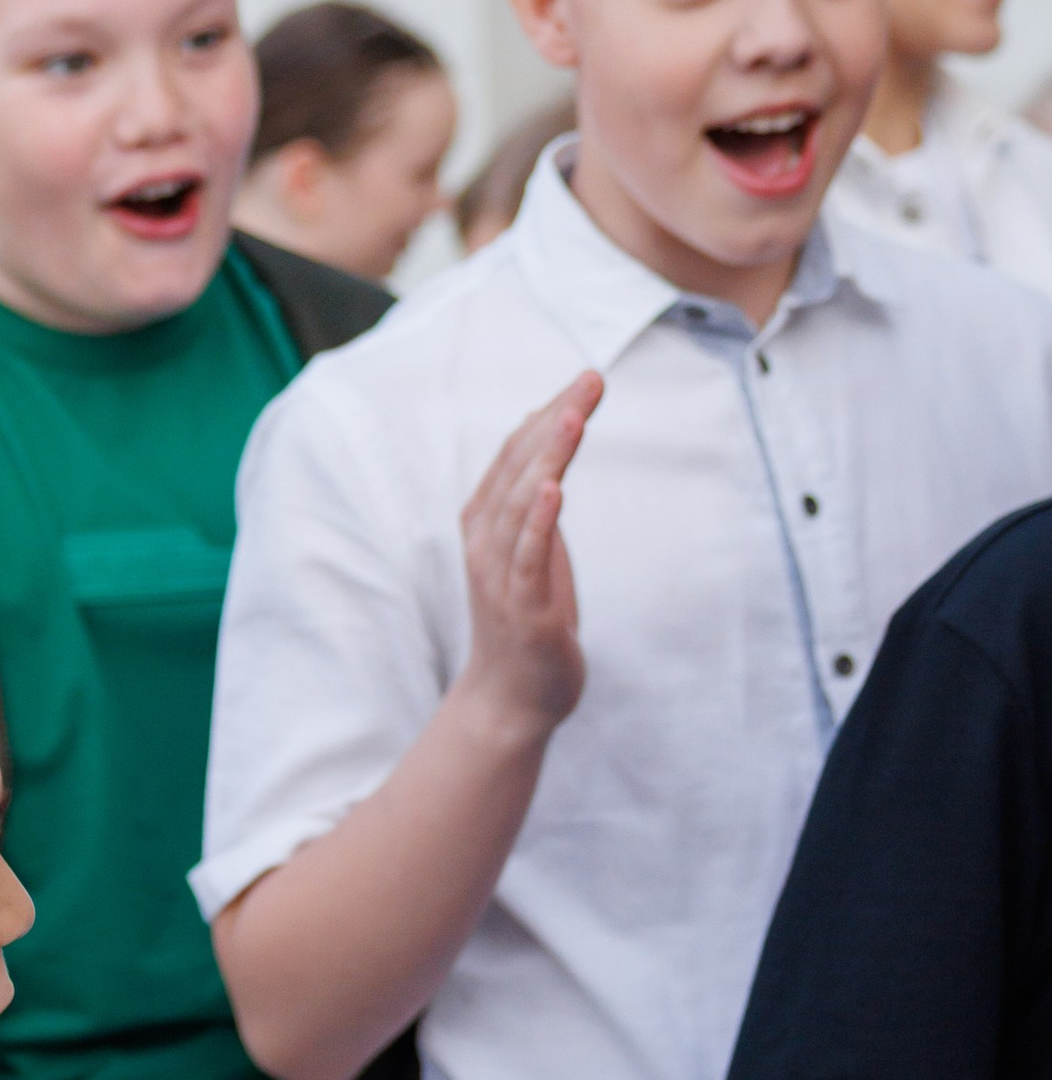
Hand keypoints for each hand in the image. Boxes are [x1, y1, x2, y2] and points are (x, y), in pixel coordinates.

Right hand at [458, 373, 601, 741]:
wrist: (511, 700)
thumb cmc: (528, 620)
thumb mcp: (534, 548)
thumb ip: (535, 497)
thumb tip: (548, 431)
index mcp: (488, 524)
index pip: (515, 456)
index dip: (548, 415)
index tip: (586, 380)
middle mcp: (486, 544)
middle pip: (520, 469)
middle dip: (556, 421)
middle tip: (592, 380)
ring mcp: (500, 577)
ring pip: (522, 505)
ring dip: (548, 458)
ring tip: (573, 417)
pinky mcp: (522, 610)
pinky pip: (528, 560)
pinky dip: (538, 523)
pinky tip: (554, 489)